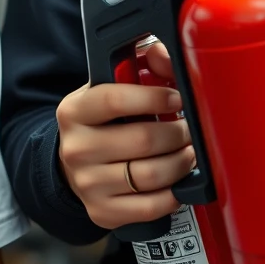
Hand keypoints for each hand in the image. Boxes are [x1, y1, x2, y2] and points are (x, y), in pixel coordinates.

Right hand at [56, 43, 195, 230]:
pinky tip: (177, 179)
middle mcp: (76, 148)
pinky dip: (174, 193)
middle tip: (190, 128)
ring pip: (152, 175)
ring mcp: (87, 184)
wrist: (75, 163)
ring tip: (189, 151)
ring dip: (182, 162)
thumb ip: (140, 65)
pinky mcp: (102, 212)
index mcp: (74, 111)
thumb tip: (162, 51)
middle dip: (179, 132)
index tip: (177, 98)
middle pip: (143, 140)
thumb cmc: (102, 121)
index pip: (115, 100)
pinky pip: (151, 207)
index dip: (154, 98)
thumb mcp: (110, 88)